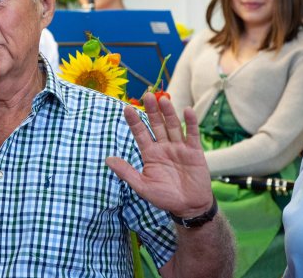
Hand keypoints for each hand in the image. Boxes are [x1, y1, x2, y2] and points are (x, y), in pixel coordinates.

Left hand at [106, 92, 212, 217]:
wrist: (189, 207)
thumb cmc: (164, 197)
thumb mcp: (142, 186)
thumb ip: (126, 172)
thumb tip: (107, 160)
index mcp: (150, 153)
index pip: (140, 133)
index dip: (134, 121)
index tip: (126, 108)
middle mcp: (164, 146)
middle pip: (157, 124)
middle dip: (152, 110)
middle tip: (147, 95)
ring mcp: (179, 147)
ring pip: (173, 126)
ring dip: (168, 113)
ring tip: (163, 100)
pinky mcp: (194, 151)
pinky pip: (192, 134)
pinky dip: (191, 122)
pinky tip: (186, 110)